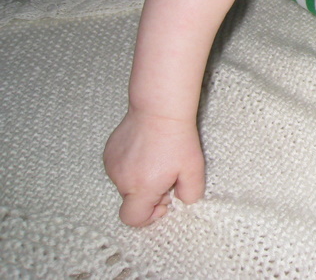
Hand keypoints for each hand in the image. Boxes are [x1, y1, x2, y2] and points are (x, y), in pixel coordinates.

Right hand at [103, 110, 204, 226]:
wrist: (160, 109)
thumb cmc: (178, 138)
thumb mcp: (194, 169)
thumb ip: (191, 193)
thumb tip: (182, 201)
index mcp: (141, 188)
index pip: (132, 219)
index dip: (149, 216)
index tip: (165, 201)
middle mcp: (121, 180)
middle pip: (132, 201)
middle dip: (150, 194)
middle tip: (167, 174)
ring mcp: (112, 165)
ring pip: (126, 184)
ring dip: (141, 179)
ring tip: (158, 158)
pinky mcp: (109, 152)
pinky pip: (120, 168)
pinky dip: (133, 166)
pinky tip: (147, 150)